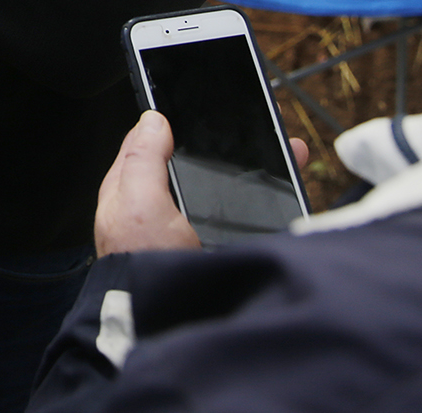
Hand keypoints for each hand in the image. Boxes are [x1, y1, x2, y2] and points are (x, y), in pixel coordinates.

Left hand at [94, 111, 309, 255]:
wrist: (171, 322)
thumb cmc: (145, 268)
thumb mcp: (137, 204)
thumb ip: (143, 159)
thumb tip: (152, 117)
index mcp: (130, 194)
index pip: (152, 142)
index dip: (180, 119)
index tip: (209, 99)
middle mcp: (159, 212)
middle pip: (196, 163)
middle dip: (229, 144)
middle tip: (264, 128)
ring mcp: (190, 231)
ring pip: (226, 188)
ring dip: (258, 169)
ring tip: (290, 152)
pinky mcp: (217, 249)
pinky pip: (247, 215)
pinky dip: (271, 200)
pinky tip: (291, 191)